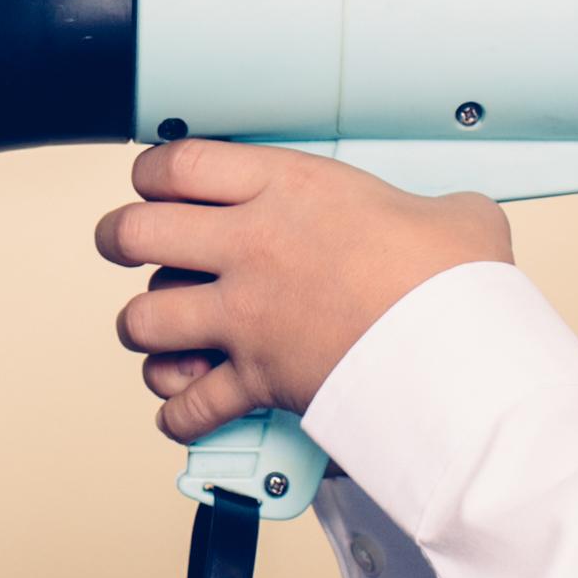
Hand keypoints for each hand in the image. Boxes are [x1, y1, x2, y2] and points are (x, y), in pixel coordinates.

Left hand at [97, 142, 514, 440]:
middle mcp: (250, 248)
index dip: (154, 173)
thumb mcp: (455, 216)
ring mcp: (244, 317)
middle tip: (129, 246)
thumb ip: (435, 212)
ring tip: (160, 332)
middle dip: (120, 239)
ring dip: (145, 330)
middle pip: (135, 233)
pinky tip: (187, 409)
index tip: (156, 184)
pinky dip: (181, 414)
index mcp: (289, 190)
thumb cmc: (456, 282)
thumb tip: (456, 222)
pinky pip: (188, 407)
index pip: (182, 162)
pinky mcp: (255, 380)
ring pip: (142, 320)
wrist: (457, 353)